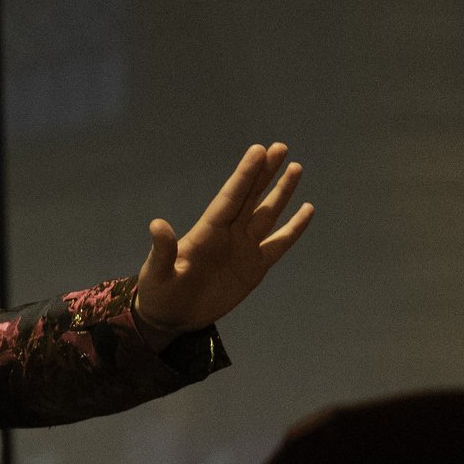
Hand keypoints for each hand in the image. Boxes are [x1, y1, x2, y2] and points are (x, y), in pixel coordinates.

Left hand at [133, 143, 312, 337]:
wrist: (172, 316)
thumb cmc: (159, 293)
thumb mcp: (157, 273)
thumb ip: (162, 250)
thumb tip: (157, 224)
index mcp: (206, 231)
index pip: (230, 197)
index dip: (244, 175)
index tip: (257, 150)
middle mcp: (228, 233)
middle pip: (251, 197)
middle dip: (265, 173)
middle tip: (280, 147)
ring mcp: (244, 248)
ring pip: (268, 213)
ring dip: (282, 192)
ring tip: (295, 167)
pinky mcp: (255, 267)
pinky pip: (279, 243)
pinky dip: (294, 227)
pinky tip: (307, 209)